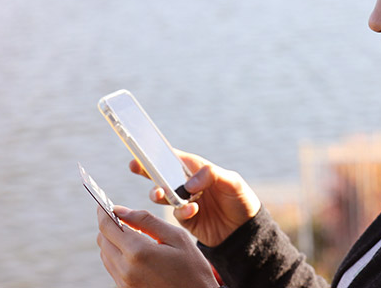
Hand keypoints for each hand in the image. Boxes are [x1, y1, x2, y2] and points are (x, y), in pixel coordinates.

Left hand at [96, 205, 218, 287]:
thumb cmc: (192, 268)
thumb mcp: (176, 237)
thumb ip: (146, 220)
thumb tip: (120, 210)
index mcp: (138, 252)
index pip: (107, 226)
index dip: (103, 211)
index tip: (105, 204)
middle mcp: (126, 269)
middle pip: (102, 239)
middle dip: (109, 226)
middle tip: (124, 220)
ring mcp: (124, 283)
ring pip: (105, 254)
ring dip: (113, 242)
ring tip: (135, 238)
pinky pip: (112, 268)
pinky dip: (118, 256)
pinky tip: (137, 254)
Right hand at [130, 149, 259, 246]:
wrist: (245, 230)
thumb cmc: (241, 199)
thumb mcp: (231, 182)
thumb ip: (211, 175)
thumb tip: (189, 184)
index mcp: (196, 169)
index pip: (174, 158)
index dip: (157, 154)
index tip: (141, 151)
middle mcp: (187, 184)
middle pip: (162, 174)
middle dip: (147, 170)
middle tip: (135, 167)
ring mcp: (185, 202)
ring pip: (163, 195)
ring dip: (158, 193)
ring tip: (161, 194)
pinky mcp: (186, 219)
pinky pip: (177, 213)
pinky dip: (181, 211)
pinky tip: (192, 210)